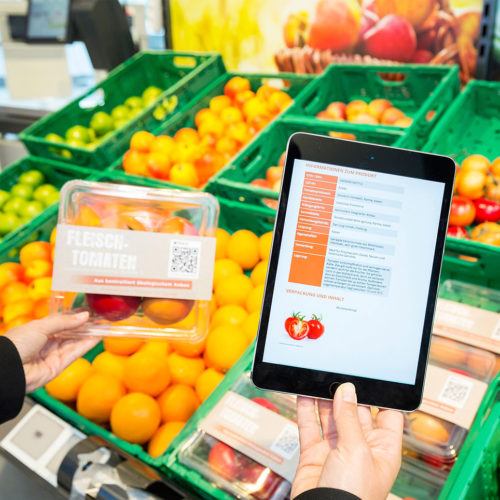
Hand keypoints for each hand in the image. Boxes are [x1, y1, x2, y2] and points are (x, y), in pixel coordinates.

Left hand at [5, 312, 99, 392]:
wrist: (8, 369)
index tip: (88, 311)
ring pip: (75, 342)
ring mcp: (53, 354)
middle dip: (85, 325)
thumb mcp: (40, 326)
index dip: (75, 316)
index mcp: (38, 330)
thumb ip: (64, 321)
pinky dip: (87, 345)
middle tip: (100, 318)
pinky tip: (98, 336)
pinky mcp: (59, 366)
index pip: (61, 321)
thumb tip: (84, 316)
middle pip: (70, 332)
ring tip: (104, 325)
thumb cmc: (16, 344)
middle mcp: (47, 342)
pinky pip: (75, 353)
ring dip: (90, 334)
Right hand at [292, 383, 403, 499]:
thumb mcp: (357, 450)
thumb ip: (350, 418)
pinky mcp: (315, 454)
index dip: (381, 397)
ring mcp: (336, 450)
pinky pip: (310, 426)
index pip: (387, 415)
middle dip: (347, 394)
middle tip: (338, 374)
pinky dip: (305, 409)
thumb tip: (347, 390)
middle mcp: (360, 448)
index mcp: (383, 449)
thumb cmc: (354, 498)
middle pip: (355, 412)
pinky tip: (303, 393)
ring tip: (320, 378)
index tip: (371, 377)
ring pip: (331, 416)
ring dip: (325, 399)